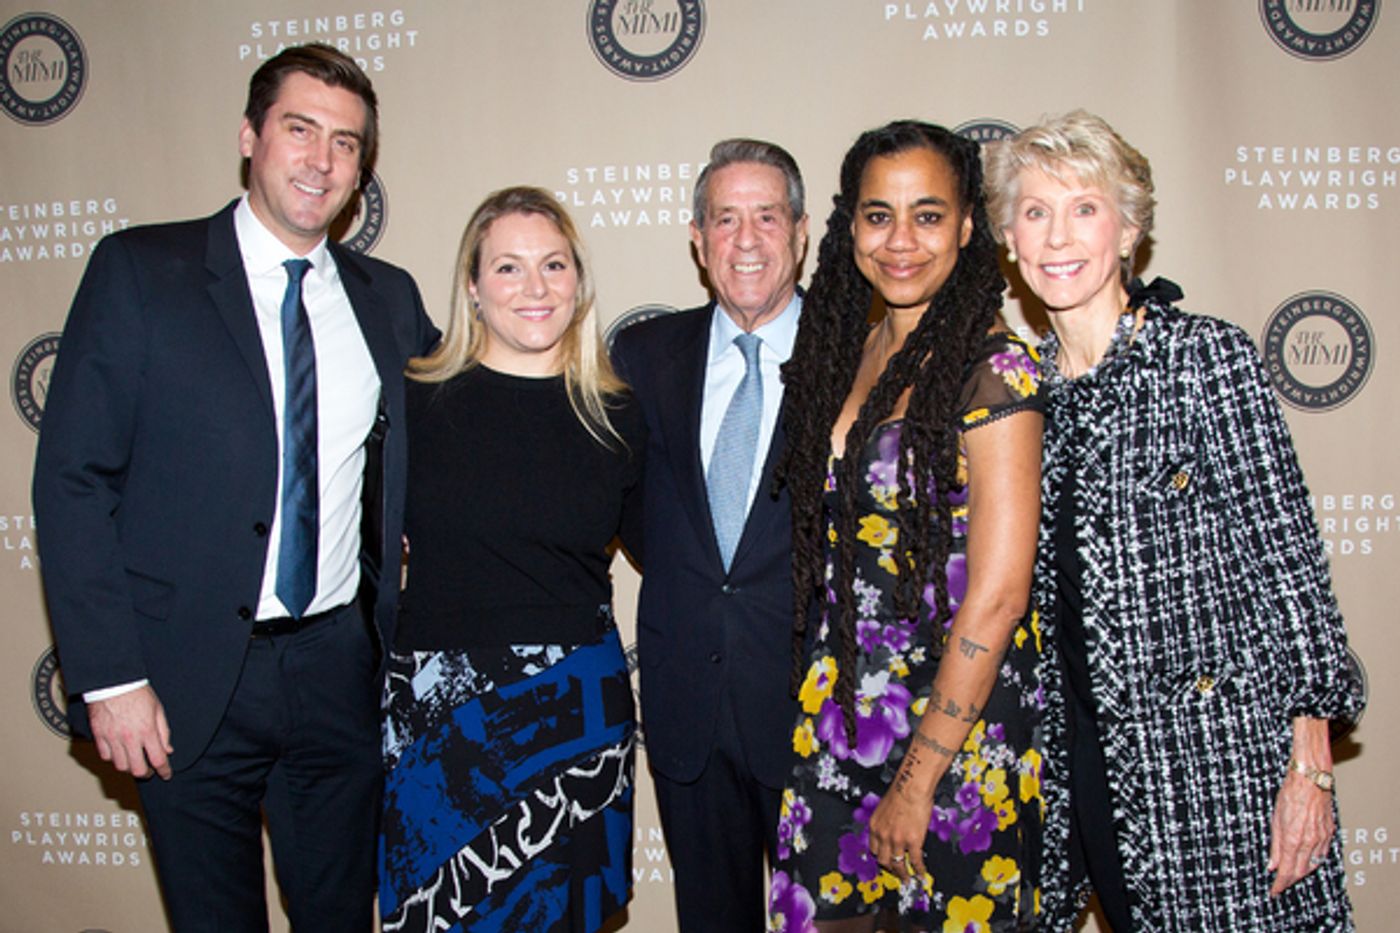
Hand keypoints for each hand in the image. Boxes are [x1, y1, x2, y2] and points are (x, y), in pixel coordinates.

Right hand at [88, 685, 172, 779]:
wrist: (113, 682)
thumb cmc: (136, 692)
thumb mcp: (158, 710)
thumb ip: (164, 732)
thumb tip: (168, 749)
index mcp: (147, 731)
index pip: (158, 759)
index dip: (164, 771)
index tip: (166, 774)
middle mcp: (129, 738)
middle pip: (138, 769)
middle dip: (146, 774)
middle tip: (150, 771)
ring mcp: (112, 738)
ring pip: (120, 766)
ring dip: (129, 768)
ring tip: (134, 762)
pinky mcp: (99, 736)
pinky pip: (105, 756)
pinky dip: (113, 759)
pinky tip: (119, 754)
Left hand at [868, 778, 933, 882]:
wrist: (911, 787)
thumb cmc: (902, 792)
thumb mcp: (885, 808)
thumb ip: (886, 822)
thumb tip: (893, 830)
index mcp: (875, 826)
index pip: (874, 850)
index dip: (880, 858)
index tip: (885, 862)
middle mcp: (883, 835)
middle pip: (883, 861)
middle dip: (890, 869)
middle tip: (896, 874)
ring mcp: (897, 840)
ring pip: (897, 864)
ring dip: (903, 874)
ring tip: (908, 879)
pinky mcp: (913, 841)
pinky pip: (915, 861)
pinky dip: (918, 870)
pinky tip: (921, 874)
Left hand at [1267, 772, 1333, 894]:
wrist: (1311, 780)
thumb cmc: (1291, 794)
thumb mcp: (1276, 819)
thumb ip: (1275, 845)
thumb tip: (1272, 864)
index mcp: (1293, 839)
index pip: (1287, 870)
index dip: (1280, 884)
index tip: (1275, 890)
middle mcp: (1310, 841)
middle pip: (1300, 871)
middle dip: (1290, 880)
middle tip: (1281, 883)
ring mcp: (1322, 838)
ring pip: (1313, 865)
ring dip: (1302, 872)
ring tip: (1292, 874)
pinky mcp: (1329, 833)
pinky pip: (1322, 854)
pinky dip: (1314, 861)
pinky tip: (1308, 861)